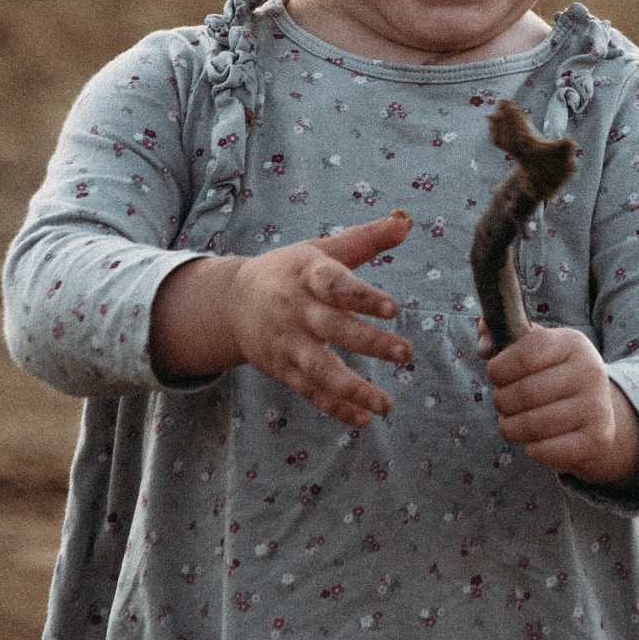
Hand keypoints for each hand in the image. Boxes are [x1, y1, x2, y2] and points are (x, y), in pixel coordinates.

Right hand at [152, 211, 413, 425]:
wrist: (232, 302)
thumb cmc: (291, 271)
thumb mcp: (323, 249)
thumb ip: (367, 239)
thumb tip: (406, 220)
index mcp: (308, 275)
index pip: (336, 285)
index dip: (363, 297)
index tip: (394, 308)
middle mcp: (296, 310)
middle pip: (333, 328)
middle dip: (369, 342)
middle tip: (405, 353)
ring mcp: (288, 343)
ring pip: (320, 369)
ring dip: (354, 388)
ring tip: (387, 404)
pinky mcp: (283, 369)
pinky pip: (310, 391)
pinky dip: (335, 407)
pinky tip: (363, 418)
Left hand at [478, 321, 638, 490]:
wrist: (596, 416)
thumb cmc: (553, 378)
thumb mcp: (534, 350)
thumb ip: (502, 339)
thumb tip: (484, 345)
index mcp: (573, 343)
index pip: (525, 354)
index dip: (498, 369)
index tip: (496, 375)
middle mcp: (590, 371)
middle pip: (524, 393)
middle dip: (502, 401)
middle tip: (504, 403)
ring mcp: (596, 407)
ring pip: (531, 425)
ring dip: (511, 427)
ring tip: (515, 422)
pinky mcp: (595, 440)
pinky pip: (542, 450)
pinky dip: (531, 448)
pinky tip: (537, 439)